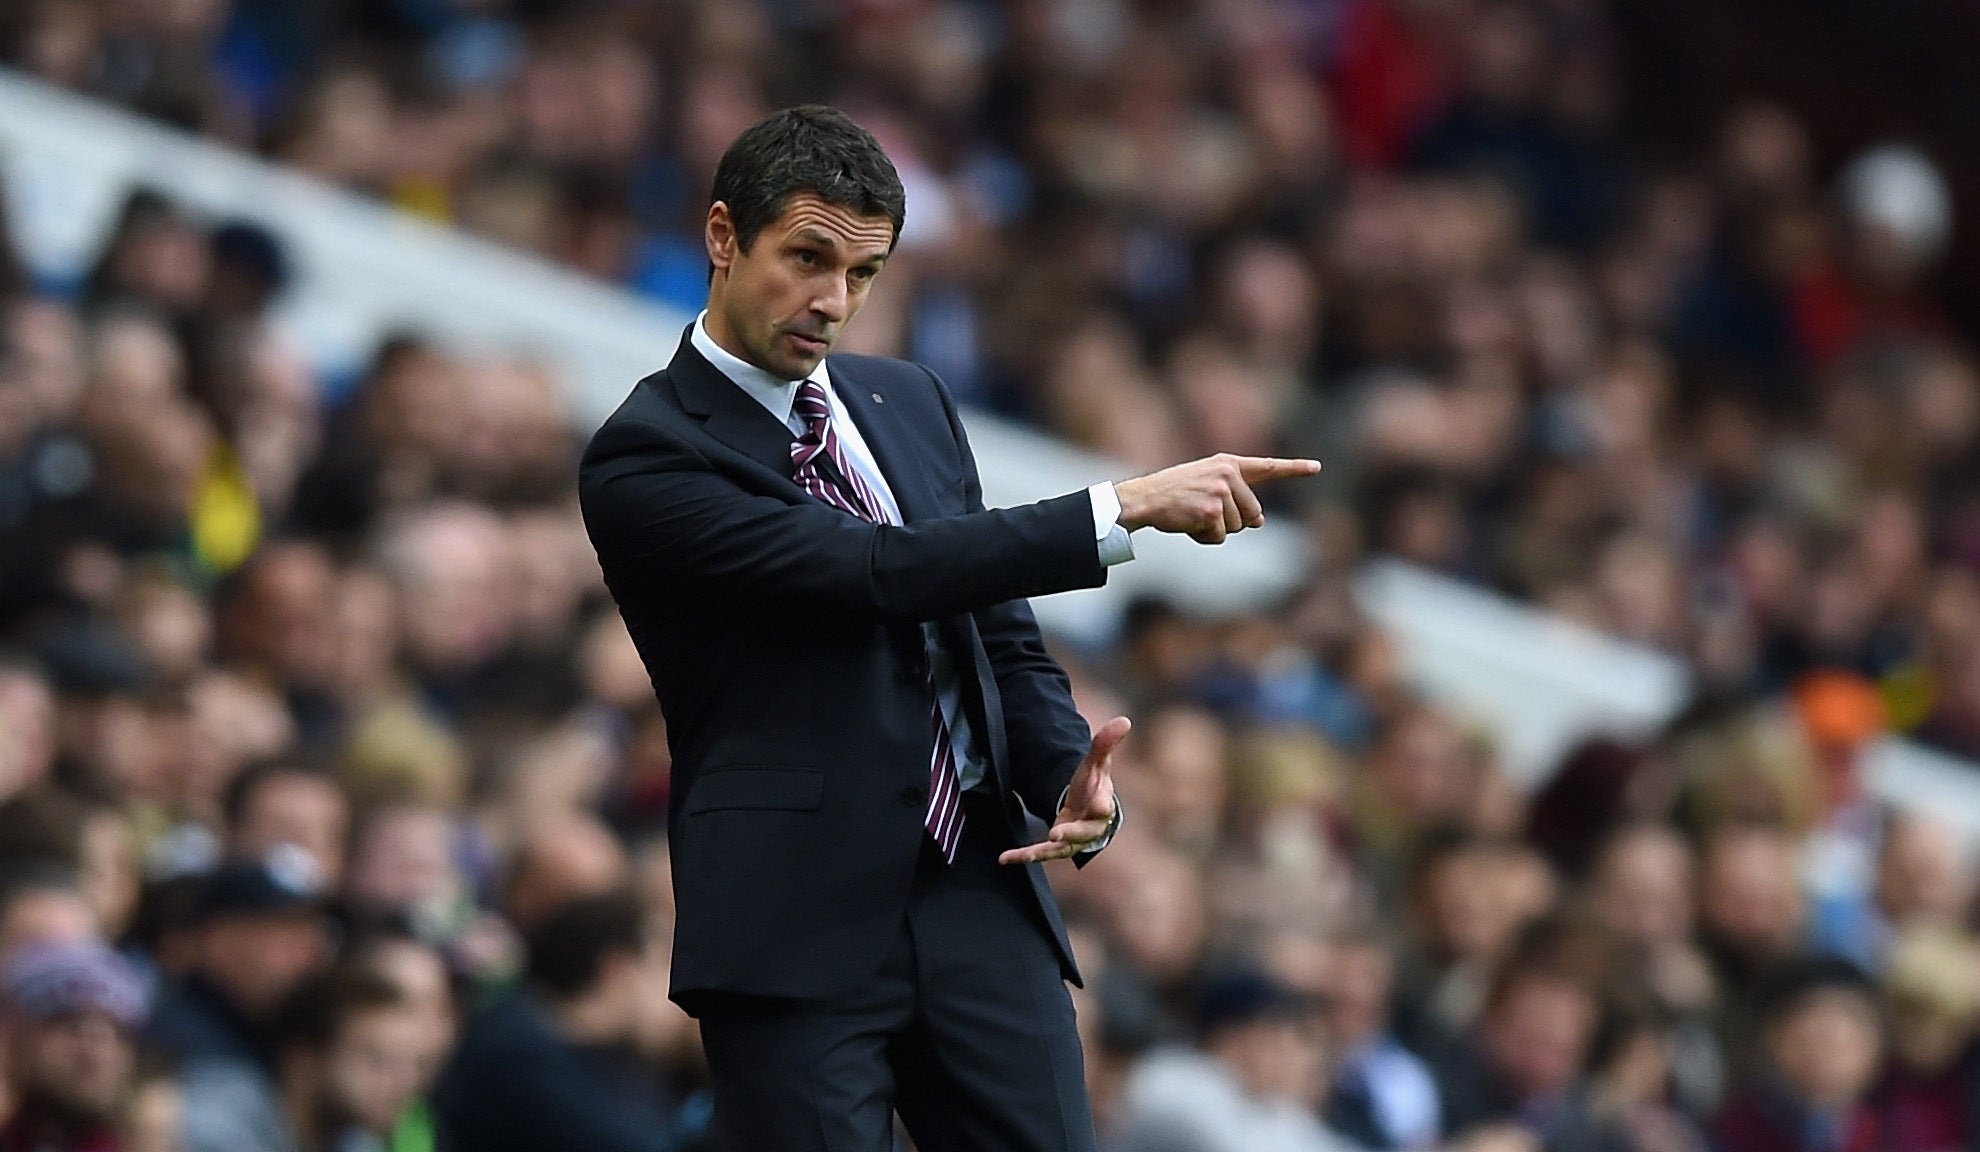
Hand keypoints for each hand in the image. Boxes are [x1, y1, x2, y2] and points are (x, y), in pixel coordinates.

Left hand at [1000, 716, 1128, 864]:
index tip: (1100, 805)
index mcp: (1102, 805)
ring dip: (1042, 852)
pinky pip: (1041, 853)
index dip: (1102, 804)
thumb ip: (1105, 742)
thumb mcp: (1097, 761)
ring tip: (1025, 854)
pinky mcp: (1057, 846)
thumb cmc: (1094, 783)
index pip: (1104, 805)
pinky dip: (1024, 856)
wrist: (1089, 806)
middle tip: (1057, 834)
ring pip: (1060, 849)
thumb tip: (1124, 720)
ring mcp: (1073, 839)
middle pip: (1083, 832)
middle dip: (1072, 834)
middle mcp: (1090, 827)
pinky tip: (1004, 858)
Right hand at [1114, 454, 1320, 543]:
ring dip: (1216, 530)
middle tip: (1205, 513)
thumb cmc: (1174, 493)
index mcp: (1228, 464)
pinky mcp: (1212, 511)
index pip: (1267, 467)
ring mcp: (1221, 492)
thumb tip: (1259, 522)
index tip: (1317, 467)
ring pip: (1237, 528)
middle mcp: (1228, 474)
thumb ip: (1236, 498)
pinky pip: (1220, 537)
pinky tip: (1189, 524)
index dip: (1294, 468)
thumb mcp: (1207, 487)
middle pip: (1253, 514)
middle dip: (1234, 522)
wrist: (1145, 497)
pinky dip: (1205, 538)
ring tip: (1193, 515)